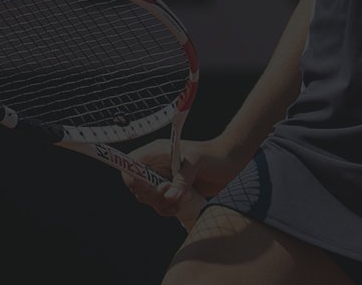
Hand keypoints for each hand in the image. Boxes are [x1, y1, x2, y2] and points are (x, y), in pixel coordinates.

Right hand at [122, 136, 249, 217]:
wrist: (231, 164)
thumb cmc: (215, 156)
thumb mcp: (197, 162)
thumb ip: (182, 179)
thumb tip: (170, 197)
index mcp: (157, 152)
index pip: (130, 164)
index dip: (133, 179)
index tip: (149, 188)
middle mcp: (156, 165)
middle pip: (137, 186)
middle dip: (151, 195)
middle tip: (169, 195)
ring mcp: (163, 179)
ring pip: (148, 198)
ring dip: (161, 205)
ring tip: (180, 200)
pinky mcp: (172, 192)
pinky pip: (160, 205)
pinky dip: (166, 209)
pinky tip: (180, 206)